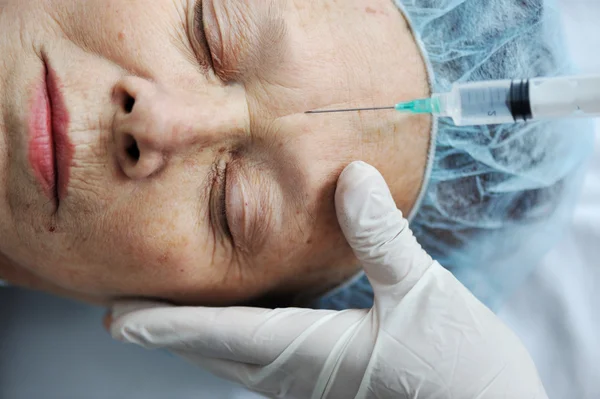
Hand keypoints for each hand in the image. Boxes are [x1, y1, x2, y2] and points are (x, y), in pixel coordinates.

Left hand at [110, 161, 546, 398]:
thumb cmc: (462, 371)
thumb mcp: (422, 294)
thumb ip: (381, 237)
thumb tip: (353, 175)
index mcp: (310, 353)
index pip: (221, 333)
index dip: (166, 324)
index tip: (117, 321)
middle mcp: (300, 376)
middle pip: (216, 352)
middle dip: (169, 332)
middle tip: (126, 312)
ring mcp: (314, 387)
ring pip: (237, 361)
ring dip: (199, 336)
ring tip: (168, 315)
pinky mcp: (332, 385)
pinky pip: (266, 362)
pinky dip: (237, 340)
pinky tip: (242, 323)